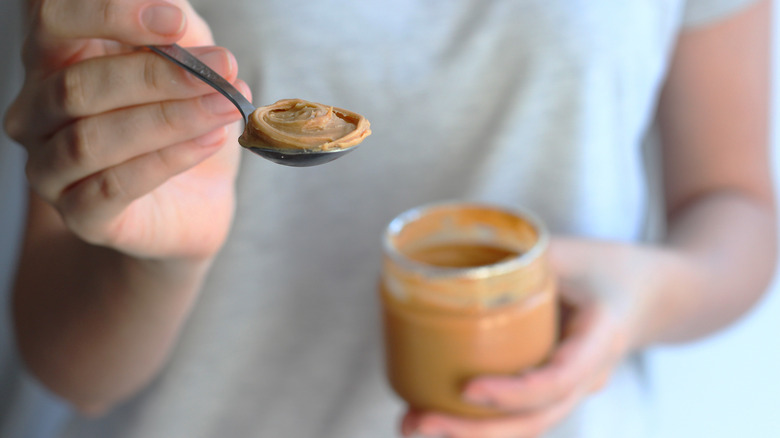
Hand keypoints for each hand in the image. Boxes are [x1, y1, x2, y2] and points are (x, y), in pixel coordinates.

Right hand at [3, 0, 248, 258]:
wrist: (196, 197)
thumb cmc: (182, 117)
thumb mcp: (185, 58)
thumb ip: (174, 28)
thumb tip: (174, 13)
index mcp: (52, 60)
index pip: (52, 21)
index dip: (109, 15)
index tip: (175, 21)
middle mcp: (36, 113)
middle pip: (77, 85)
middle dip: (157, 75)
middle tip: (223, 69)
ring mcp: (51, 168)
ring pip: (91, 139)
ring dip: (170, 119)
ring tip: (226, 106)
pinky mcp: (81, 215)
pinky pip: (113, 187)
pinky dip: (169, 159)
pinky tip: (211, 141)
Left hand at [401, 237, 671, 437]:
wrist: (656, 296)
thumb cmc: (610, 268)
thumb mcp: (571, 251)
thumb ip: (519, 254)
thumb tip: (447, 258)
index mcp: (600, 339)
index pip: (559, 379)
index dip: (514, 391)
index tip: (468, 389)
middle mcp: (588, 376)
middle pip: (535, 421)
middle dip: (475, 431)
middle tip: (417, 421)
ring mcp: (571, 389)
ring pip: (524, 426)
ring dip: (468, 434)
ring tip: (409, 424)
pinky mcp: (553, 390)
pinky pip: (518, 415)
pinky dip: (478, 422)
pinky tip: (434, 416)